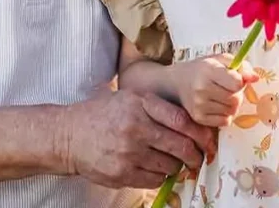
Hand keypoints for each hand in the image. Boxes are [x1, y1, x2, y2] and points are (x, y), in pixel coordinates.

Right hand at [61, 90, 215, 189]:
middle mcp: (135, 128)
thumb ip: (158, 107)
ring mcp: (128, 153)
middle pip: (180, 146)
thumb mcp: (130, 98)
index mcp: (140, 104)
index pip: (182, 121)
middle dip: (195, 155)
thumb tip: (193, 124)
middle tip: (199, 157)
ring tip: (172, 161)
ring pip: (170, 166)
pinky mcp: (121, 174)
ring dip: (177, 166)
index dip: (201, 134)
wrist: (69, 135)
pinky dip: (160, 176)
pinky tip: (154, 168)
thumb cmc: (103, 113)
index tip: (209, 141)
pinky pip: (154, 180)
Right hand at [171, 54, 257, 127]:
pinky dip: (225, 114)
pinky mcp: (199, 119)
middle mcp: (202, 89)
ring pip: (232, 111)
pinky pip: (225, 121)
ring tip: (220, 95)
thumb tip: (255, 78)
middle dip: (236, 94)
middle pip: (236, 99)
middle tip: (227, 87)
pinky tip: (216, 105)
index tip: (235, 78)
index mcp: (208, 70)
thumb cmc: (203, 69)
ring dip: (231, 104)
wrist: (178, 83)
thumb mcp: (221, 60)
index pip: (237, 83)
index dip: (240, 81)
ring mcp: (199, 106)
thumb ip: (241, 66)